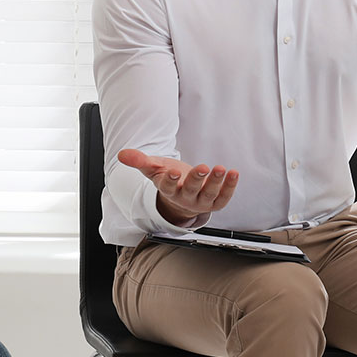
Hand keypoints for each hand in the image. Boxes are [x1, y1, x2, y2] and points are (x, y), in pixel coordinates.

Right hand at [116, 149, 238, 223]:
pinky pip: (223, 197)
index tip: (173, 172)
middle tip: (203, 167)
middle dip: (196, 179)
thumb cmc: (168, 178)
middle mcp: (185, 198)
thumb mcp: (154, 168)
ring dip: (216, 182)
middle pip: (190, 190)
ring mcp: (201, 201)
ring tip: (221, 168)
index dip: (170, 180)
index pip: (167, 187)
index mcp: (168, 190)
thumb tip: (122, 154)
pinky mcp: (215, 202)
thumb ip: (139, 161)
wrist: (183, 194)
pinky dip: (230, 186)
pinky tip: (234, 174)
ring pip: (208, 194)